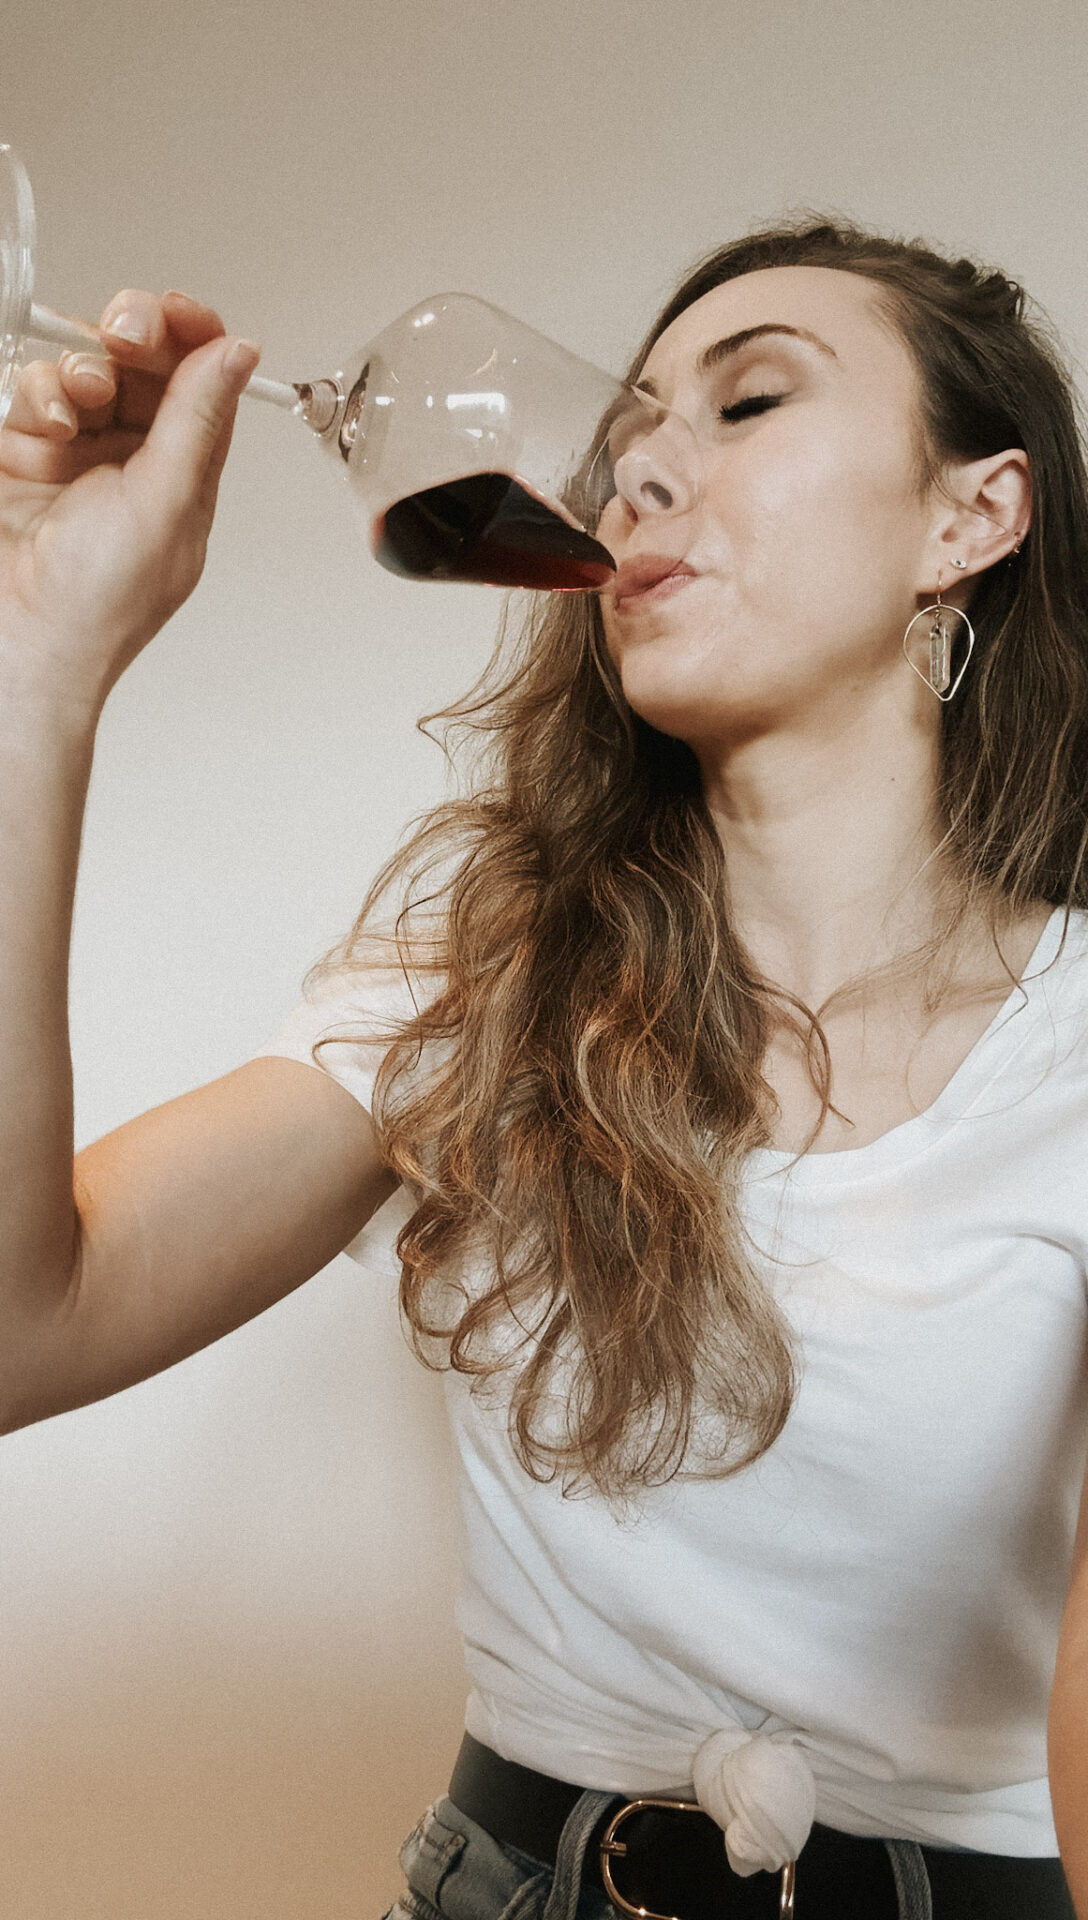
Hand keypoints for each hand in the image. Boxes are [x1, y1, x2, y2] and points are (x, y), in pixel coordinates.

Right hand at [0, 288, 259, 709]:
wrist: (16, 641)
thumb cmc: (95, 603)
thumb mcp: (166, 502)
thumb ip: (198, 419)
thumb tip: (238, 353)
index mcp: (185, 476)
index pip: (200, 383)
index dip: (191, 336)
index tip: (174, 312)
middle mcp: (134, 461)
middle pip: (142, 363)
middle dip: (133, 336)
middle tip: (124, 333)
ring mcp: (76, 455)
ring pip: (85, 368)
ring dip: (80, 369)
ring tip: (74, 405)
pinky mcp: (23, 452)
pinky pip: (35, 392)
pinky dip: (39, 393)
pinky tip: (45, 426)